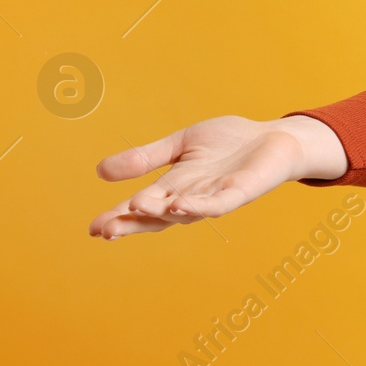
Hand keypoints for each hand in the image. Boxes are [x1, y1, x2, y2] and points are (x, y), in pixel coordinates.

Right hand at [88, 115, 317, 239]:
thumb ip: (145, 158)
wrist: (273, 137)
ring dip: (162, 212)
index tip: (92, 227)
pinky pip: (217, 204)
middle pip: (157, 216)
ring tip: (137, 208)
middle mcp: (191, 198)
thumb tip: (99, 171)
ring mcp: (215, 197)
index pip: (140, 207)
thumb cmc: (229, 143)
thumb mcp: (179, 144)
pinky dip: (199, 207)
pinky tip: (181, 205)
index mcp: (174, 187)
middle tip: (106, 229)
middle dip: (132, 222)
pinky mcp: (239, 192)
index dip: (118, 217)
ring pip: (184, 212)